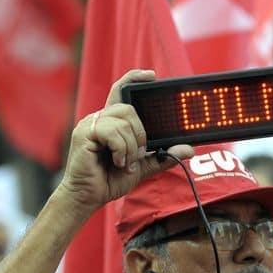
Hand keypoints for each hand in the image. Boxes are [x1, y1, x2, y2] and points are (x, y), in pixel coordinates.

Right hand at [61, 69, 194, 211]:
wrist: (88, 197)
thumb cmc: (109, 180)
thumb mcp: (142, 166)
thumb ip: (163, 156)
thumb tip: (189, 149)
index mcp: (111, 122)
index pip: (120, 91)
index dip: (134, 78)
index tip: (152, 75)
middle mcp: (99, 118)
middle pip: (128, 108)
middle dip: (141, 133)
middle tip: (138, 154)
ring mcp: (89, 124)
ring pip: (123, 120)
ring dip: (132, 146)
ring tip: (125, 163)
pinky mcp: (84, 134)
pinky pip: (112, 132)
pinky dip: (121, 149)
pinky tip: (117, 162)